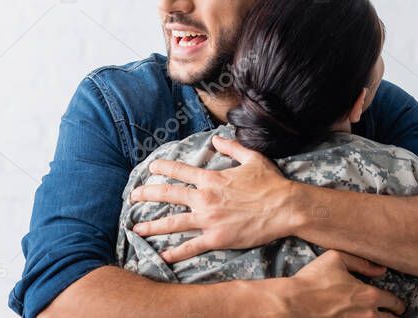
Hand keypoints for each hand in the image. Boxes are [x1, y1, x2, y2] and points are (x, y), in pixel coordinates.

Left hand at [131, 136, 299, 263]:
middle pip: (168, 195)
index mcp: (211, 178)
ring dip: (152, 226)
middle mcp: (205, 198)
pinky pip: (190, 247)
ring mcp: (208, 220)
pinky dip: (174, 253)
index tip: (150, 168)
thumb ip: (231, 148)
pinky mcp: (216, 239)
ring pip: (173, 223)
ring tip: (136, 230)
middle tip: (132, 197)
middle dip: (146, 195)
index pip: (179, 171)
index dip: (162, 168)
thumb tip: (217, 139)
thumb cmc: (271, 183)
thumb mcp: (251, 158)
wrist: (285, 207)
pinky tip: (161, 256)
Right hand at [257, 250, 403, 317]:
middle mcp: (367, 315)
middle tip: (392, 316)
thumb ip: (361, 262)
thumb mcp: (336, 258)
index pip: (394, 302)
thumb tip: (381, 269)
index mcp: (369, 295)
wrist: (293, 303)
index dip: (398, 305)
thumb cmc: (312, 280)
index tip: (398, 306)